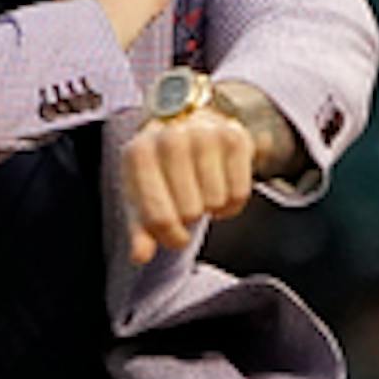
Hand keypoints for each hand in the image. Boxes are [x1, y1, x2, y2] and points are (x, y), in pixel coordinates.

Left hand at [120, 108, 253, 263]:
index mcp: (140, 153)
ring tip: (202, 189)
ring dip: (211, 206)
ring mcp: (204, 134)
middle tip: (187, 200)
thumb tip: (140, 255)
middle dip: (190, 216)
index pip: (159, 218)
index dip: (170, 237)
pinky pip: (239, 192)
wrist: (186, 123)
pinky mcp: (234, 136)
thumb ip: (139, 229)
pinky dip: (232, 201)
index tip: (174, 234)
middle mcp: (171, 138)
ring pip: (215, 202)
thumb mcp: (141, 194)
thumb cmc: (160, 166)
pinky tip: (220, 185)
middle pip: (190, 212)